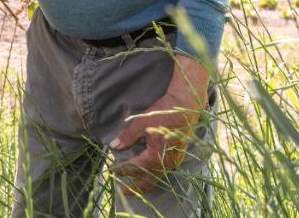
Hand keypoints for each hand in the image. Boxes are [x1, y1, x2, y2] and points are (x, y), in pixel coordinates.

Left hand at [109, 54, 208, 195]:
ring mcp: (174, 161)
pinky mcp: (178, 156)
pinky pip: (165, 172)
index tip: (112, 170)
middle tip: (123, 191)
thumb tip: (114, 145)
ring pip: (158, 178)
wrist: (186, 106)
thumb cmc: (163, 113)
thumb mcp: (142, 123)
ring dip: (146, 183)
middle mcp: (165, 162)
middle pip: (148, 180)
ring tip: (135, 187)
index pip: (134, 167)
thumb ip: (128, 136)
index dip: (122, 169)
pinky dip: (156, 176)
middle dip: (135, 187)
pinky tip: (151, 174)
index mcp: (155, 156)